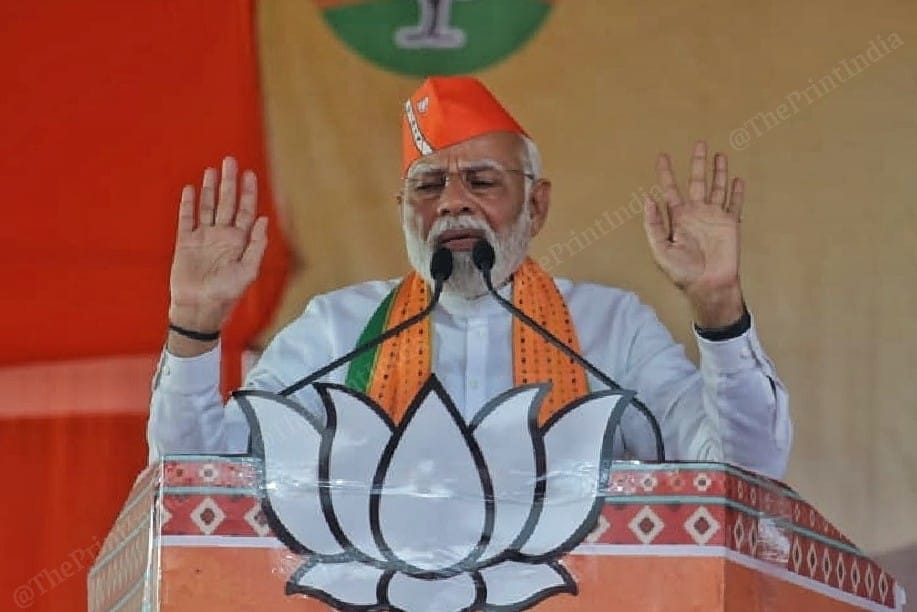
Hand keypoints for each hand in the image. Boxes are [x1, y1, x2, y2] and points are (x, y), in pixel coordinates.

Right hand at [168, 157, 267, 341]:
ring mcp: (204, 238)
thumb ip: (256, 246)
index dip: (249, 193)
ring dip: (209, 189)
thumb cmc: (226, 294)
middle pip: (227, 203)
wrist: (198, 308)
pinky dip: (188, 204)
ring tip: (212, 170)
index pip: (246, 212)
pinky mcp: (185, 242)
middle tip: (230, 161)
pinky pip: (187, 219)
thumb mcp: (247, 272)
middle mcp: (222, 236)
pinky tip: (190, 189)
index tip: (250, 174)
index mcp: (239, 242)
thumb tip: (264, 220)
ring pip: (207, 207)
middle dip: (229, 183)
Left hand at [642, 141, 744, 327]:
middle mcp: (696, 213)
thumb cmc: (682, 271)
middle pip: (697, 182)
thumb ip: (654, 225)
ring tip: (720, 154)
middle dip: (698, 164)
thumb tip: (648, 199)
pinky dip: (736, 192)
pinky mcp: (730, 224)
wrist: (708, 285)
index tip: (662, 156)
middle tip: (699, 144)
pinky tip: (737, 179)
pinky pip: (734, 204)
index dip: (666, 173)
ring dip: (719, 172)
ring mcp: (714, 217)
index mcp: (678, 218)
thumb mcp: (660, 250)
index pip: (670, 190)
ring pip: (717, 188)